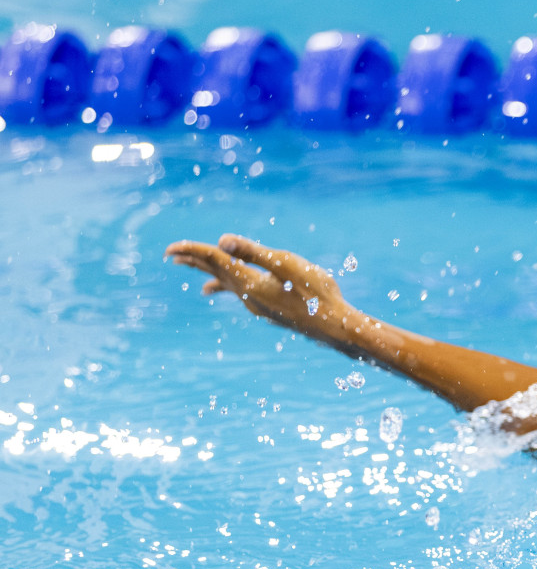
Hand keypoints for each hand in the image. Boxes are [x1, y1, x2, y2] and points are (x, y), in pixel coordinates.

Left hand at [165, 234, 354, 344]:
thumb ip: (254, 253)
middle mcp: (249, 297)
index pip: (215, 261)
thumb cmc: (316, 294)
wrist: (335, 327)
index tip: (169, 248)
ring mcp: (260, 306)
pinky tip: (242, 294)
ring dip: (213, 279)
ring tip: (201, 287)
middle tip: (172, 257)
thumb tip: (222, 241)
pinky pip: (244, 296)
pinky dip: (235, 290)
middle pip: (216, 275)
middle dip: (195, 264)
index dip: (193, 251)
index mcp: (250, 282)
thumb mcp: (286, 265)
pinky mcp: (271, 311)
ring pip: (230, 288)